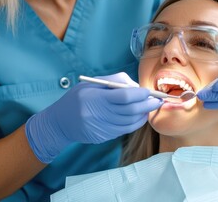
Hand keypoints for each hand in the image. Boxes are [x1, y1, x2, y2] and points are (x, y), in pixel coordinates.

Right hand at [25, 72, 161, 162]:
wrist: (60, 122)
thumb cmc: (77, 98)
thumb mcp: (91, 83)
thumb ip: (114, 81)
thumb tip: (136, 86)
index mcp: (95, 97)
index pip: (123, 96)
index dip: (139, 94)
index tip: (148, 91)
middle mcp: (98, 114)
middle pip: (130, 110)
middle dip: (147, 105)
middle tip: (158, 100)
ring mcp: (101, 127)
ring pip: (130, 122)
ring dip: (144, 115)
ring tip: (151, 107)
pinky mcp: (103, 136)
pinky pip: (125, 130)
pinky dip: (136, 123)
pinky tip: (141, 116)